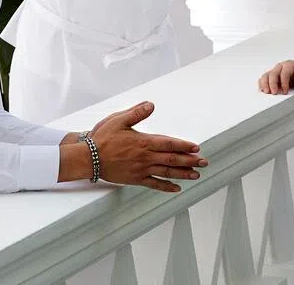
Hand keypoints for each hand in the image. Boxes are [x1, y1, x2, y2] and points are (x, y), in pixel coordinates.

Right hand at [91, 102, 206, 192]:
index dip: (184, 145)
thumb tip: (151, 105)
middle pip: (173, 159)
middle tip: (204, 162)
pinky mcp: (135, 179)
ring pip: (167, 172)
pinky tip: (176, 188)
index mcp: (144, 141)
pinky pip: (154, 184)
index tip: (196, 147)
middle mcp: (146, 157)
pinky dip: (166, 187)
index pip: (169, 143)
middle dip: (190, 160)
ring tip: (196, 175)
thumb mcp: (118, 119)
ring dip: (183, 173)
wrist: (89, 158)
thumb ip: (136, 113)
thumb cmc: (103, 137)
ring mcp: (141, 169)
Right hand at [258, 60, 293, 93]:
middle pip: (273, 73)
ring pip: (266, 75)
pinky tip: (262, 90)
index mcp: (289, 64)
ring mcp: (275, 71)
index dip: (284, 82)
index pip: (285, 72)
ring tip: (266, 92)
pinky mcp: (272, 76)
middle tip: (274, 93)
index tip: (285, 91)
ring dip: (265, 84)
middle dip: (272, 83)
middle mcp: (280, 66)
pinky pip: (264, 78)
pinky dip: (262, 84)